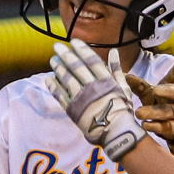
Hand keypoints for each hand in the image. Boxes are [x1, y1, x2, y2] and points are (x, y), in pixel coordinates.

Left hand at [45, 40, 143, 164]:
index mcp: (105, 80)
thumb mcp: (124, 87)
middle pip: (76, 67)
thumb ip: (116, 70)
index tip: (74, 41)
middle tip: (57, 47)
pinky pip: (61, 96)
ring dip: (58, 68)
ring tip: (52, 60)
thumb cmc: (122, 110)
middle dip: (66, 55)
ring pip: (67, 80)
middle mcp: (92, 87)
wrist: (116, 132)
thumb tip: (114, 52)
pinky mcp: (72, 110)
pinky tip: (48, 79)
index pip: (91, 60)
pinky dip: (54, 87)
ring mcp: (81, 99)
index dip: (82, 50)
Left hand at [125, 54, 173, 159]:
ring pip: (169, 112)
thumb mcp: (150, 94)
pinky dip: (156, 126)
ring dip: (154, 112)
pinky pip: (168, 127)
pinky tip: (145, 125)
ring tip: (138, 113)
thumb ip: (138, 85)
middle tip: (154, 90)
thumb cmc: (161, 106)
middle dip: (166, 90)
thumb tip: (123, 75)